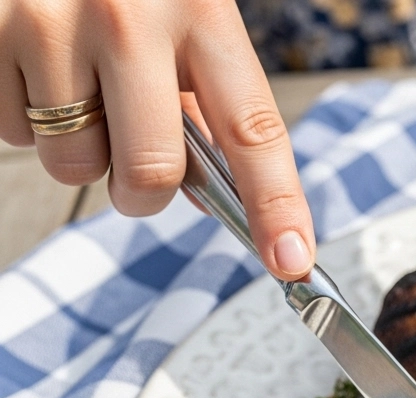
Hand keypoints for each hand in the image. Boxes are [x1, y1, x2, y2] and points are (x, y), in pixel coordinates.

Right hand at [0, 0, 315, 280]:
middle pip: (151, 172)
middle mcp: (128, 17)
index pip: (253, 130)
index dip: (277, 205)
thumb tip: (219, 203)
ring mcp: (50, 23)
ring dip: (76, 150)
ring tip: (75, 87)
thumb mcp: (182, 15)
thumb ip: (201, 103)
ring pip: (73, 163)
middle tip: (133, 167)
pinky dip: (22, 117)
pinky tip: (33, 66)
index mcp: (201, 11)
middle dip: (143, 194)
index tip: (292, 259)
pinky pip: (11, 132)